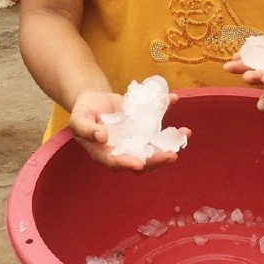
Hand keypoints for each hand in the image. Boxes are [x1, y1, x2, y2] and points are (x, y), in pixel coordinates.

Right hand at [68, 90, 187, 171]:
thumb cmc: (83, 112)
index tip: (139, 164)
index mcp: (105, 153)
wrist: (93, 99)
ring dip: (170, 142)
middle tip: (172, 155)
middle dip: (157, 159)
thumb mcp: (78, 118)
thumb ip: (86, 128)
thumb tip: (101, 137)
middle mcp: (124, 150)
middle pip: (142, 160)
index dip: (128, 164)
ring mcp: (136, 139)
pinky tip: (173, 99)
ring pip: (154, 146)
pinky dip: (165, 110)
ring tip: (184, 133)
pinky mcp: (144, 126)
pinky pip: (157, 122)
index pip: (117, 163)